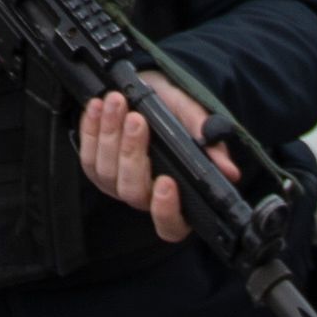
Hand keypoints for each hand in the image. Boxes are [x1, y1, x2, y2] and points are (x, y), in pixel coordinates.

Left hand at [79, 82, 235, 244]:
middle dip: (133, 152)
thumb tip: (230, 171)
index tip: (168, 181)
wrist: (148, 92)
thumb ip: (211, 144)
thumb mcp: (195, 120)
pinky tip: (98, 107)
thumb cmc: (175, 112)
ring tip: (117, 102)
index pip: (170, 224)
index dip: (167, 210)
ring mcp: (116, 185)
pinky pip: (87, 156)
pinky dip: (90, 129)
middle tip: (138, 120)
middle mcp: (145, 197)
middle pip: (133, 191)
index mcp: (176, 198)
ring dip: (110, 134)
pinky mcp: (95, 168)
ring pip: (107, 172)